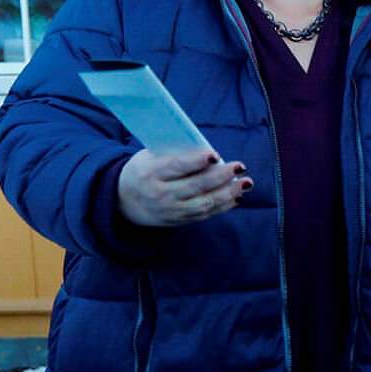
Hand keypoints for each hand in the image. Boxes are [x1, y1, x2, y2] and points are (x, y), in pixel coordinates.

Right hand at [117, 148, 249, 226]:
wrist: (124, 201)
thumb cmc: (144, 170)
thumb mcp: (149, 157)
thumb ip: (174, 153)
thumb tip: (207, 150)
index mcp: (151, 174)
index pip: (176, 167)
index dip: (196, 161)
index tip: (215, 154)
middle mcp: (161, 195)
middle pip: (195, 186)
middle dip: (221, 176)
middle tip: (240, 166)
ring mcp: (171, 211)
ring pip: (204, 203)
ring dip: (228, 193)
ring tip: (245, 183)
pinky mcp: (179, 221)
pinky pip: (205, 214)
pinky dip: (223, 205)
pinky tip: (236, 195)